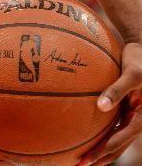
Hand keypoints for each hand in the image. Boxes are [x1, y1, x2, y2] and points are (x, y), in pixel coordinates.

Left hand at [78, 42, 141, 164]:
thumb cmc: (140, 61)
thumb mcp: (132, 74)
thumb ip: (117, 89)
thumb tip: (101, 106)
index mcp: (140, 118)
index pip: (117, 140)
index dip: (101, 152)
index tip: (85, 161)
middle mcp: (136, 122)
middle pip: (116, 146)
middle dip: (99, 158)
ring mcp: (131, 117)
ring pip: (115, 139)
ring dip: (100, 150)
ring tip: (81, 158)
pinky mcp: (127, 110)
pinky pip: (113, 125)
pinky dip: (101, 132)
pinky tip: (87, 133)